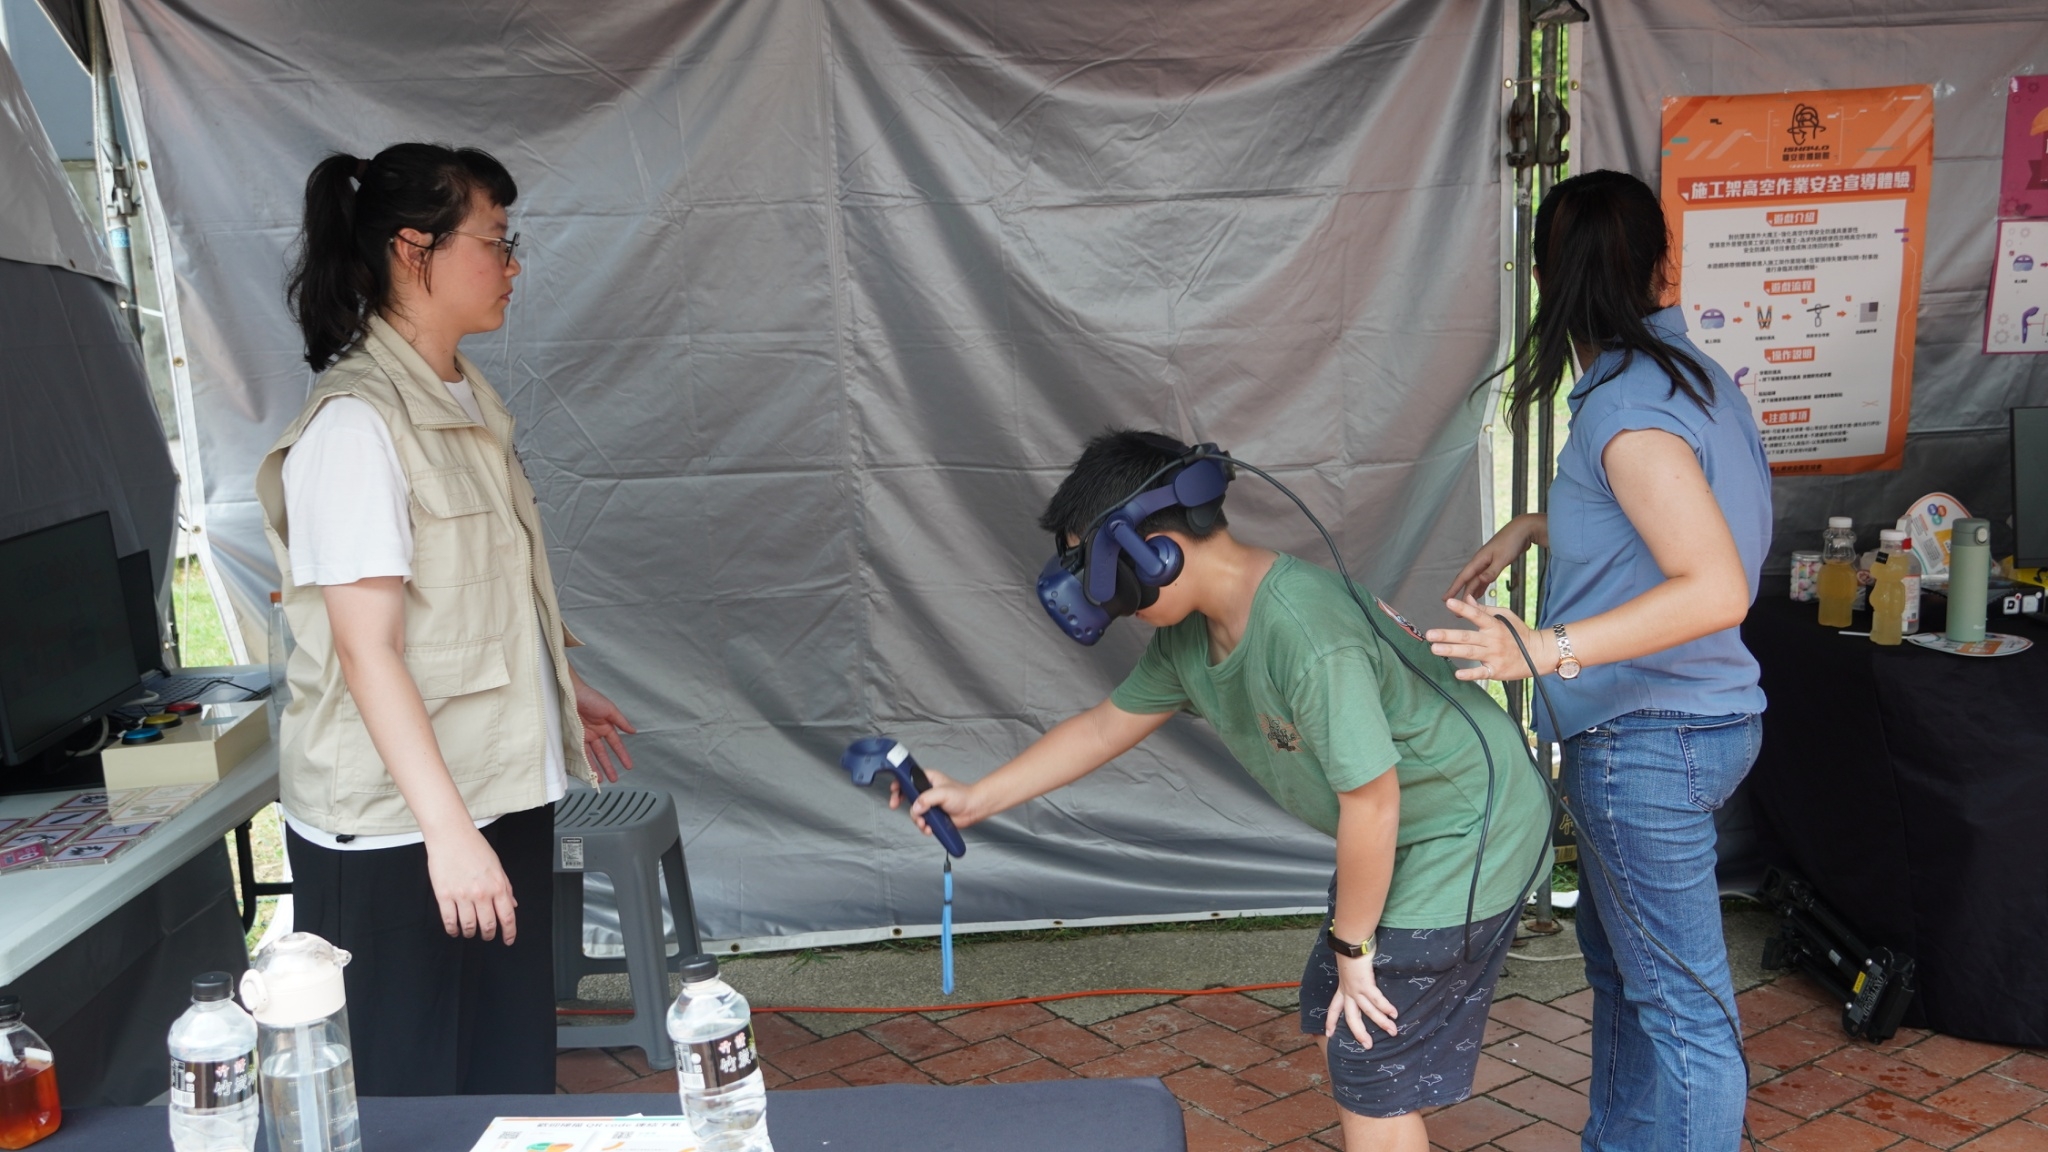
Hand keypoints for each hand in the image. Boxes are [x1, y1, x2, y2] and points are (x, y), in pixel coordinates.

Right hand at [425, 827, 517, 943]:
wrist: (451, 835)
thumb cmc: (474, 847)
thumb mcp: (497, 866)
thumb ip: (505, 887)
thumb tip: (511, 905)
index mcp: (497, 886)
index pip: (507, 917)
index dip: (509, 933)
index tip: (508, 940)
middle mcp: (481, 893)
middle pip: (488, 925)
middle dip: (489, 934)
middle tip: (487, 935)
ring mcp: (462, 895)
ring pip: (469, 926)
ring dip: (471, 933)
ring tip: (470, 932)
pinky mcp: (444, 895)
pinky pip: (449, 920)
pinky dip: (453, 930)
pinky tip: (455, 930)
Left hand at [572, 674, 636, 782]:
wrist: (570, 694)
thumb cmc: (590, 698)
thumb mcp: (610, 709)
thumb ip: (621, 721)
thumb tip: (633, 731)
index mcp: (606, 726)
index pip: (616, 744)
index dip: (622, 755)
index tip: (628, 766)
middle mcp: (595, 733)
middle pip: (603, 754)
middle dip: (609, 766)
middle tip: (614, 778)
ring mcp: (584, 737)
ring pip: (592, 756)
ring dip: (597, 768)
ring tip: (601, 780)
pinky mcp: (574, 738)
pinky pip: (580, 753)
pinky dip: (585, 762)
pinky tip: (588, 770)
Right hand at [888, 768, 987, 834]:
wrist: (973, 809)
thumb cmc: (963, 795)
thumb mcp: (943, 793)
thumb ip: (927, 798)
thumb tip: (916, 807)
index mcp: (928, 779)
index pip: (909, 778)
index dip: (899, 783)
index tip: (893, 790)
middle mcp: (926, 791)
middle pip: (906, 795)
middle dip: (900, 801)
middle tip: (894, 805)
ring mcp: (929, 804)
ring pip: (914, 812)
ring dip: (917, 819)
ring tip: (925, 823)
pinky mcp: (932, 816)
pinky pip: (922, 822)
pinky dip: (924, 826)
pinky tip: (929, 828)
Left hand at [1325, 951, 1399, 1046]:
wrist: (1349, 941)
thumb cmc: (1352, 951)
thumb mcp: (1349, 968)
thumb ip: (1354, 976)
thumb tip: (1360, 977)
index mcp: (1342, 988)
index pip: (1334, 1008)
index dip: (1331, 1021)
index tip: (1329, 1034)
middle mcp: (1347, 991)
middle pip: (1351, 1017)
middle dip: (1359, 1033)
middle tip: (1368, 1046)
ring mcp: (1355, 989)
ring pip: (1368, 1011)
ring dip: (1381, 1022)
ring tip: (1393, 1032)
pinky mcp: (1365, 984)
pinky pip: (1376, 999)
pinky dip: (1385, 1007)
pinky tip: (1394, 1014)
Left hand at [1424, 595, 1553, 681]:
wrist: (1537, 654)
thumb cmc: (1519, 633)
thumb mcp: (1504, 616)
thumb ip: (1484, 609)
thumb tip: (1466, 599)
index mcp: (1494, 625)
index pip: (1477, 615)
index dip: (1463, 608)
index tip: (1449, 603)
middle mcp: (1492, 640)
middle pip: (1467, 637)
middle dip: (1447, 635)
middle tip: (1430, 634)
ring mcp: (1493, 656)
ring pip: (1470, 653)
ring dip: (1451, 651)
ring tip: (1435, 649)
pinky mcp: (1495, 670)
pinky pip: (1481, 672)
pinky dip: (1470, 674)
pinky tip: (1457, 674)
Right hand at [1445, 514, 1545, 600]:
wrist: (1522, 530)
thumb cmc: (1511, 542)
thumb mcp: (1502, 558)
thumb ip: (1491, 571)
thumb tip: (1479, 582)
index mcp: (1479, 560)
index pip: (1463, 577)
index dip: (1453, 589)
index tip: (1445, 599)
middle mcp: (1480, 562)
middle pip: (1468, 580)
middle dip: (1461, 594)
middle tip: (1456, 610)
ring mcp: (1487, 563)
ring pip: (1475, 580)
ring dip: (1470, 592)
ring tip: (1466, 605)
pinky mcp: (1494, 563)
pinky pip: (1484, 578)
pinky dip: (1480, 586)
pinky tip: (1479, 593)